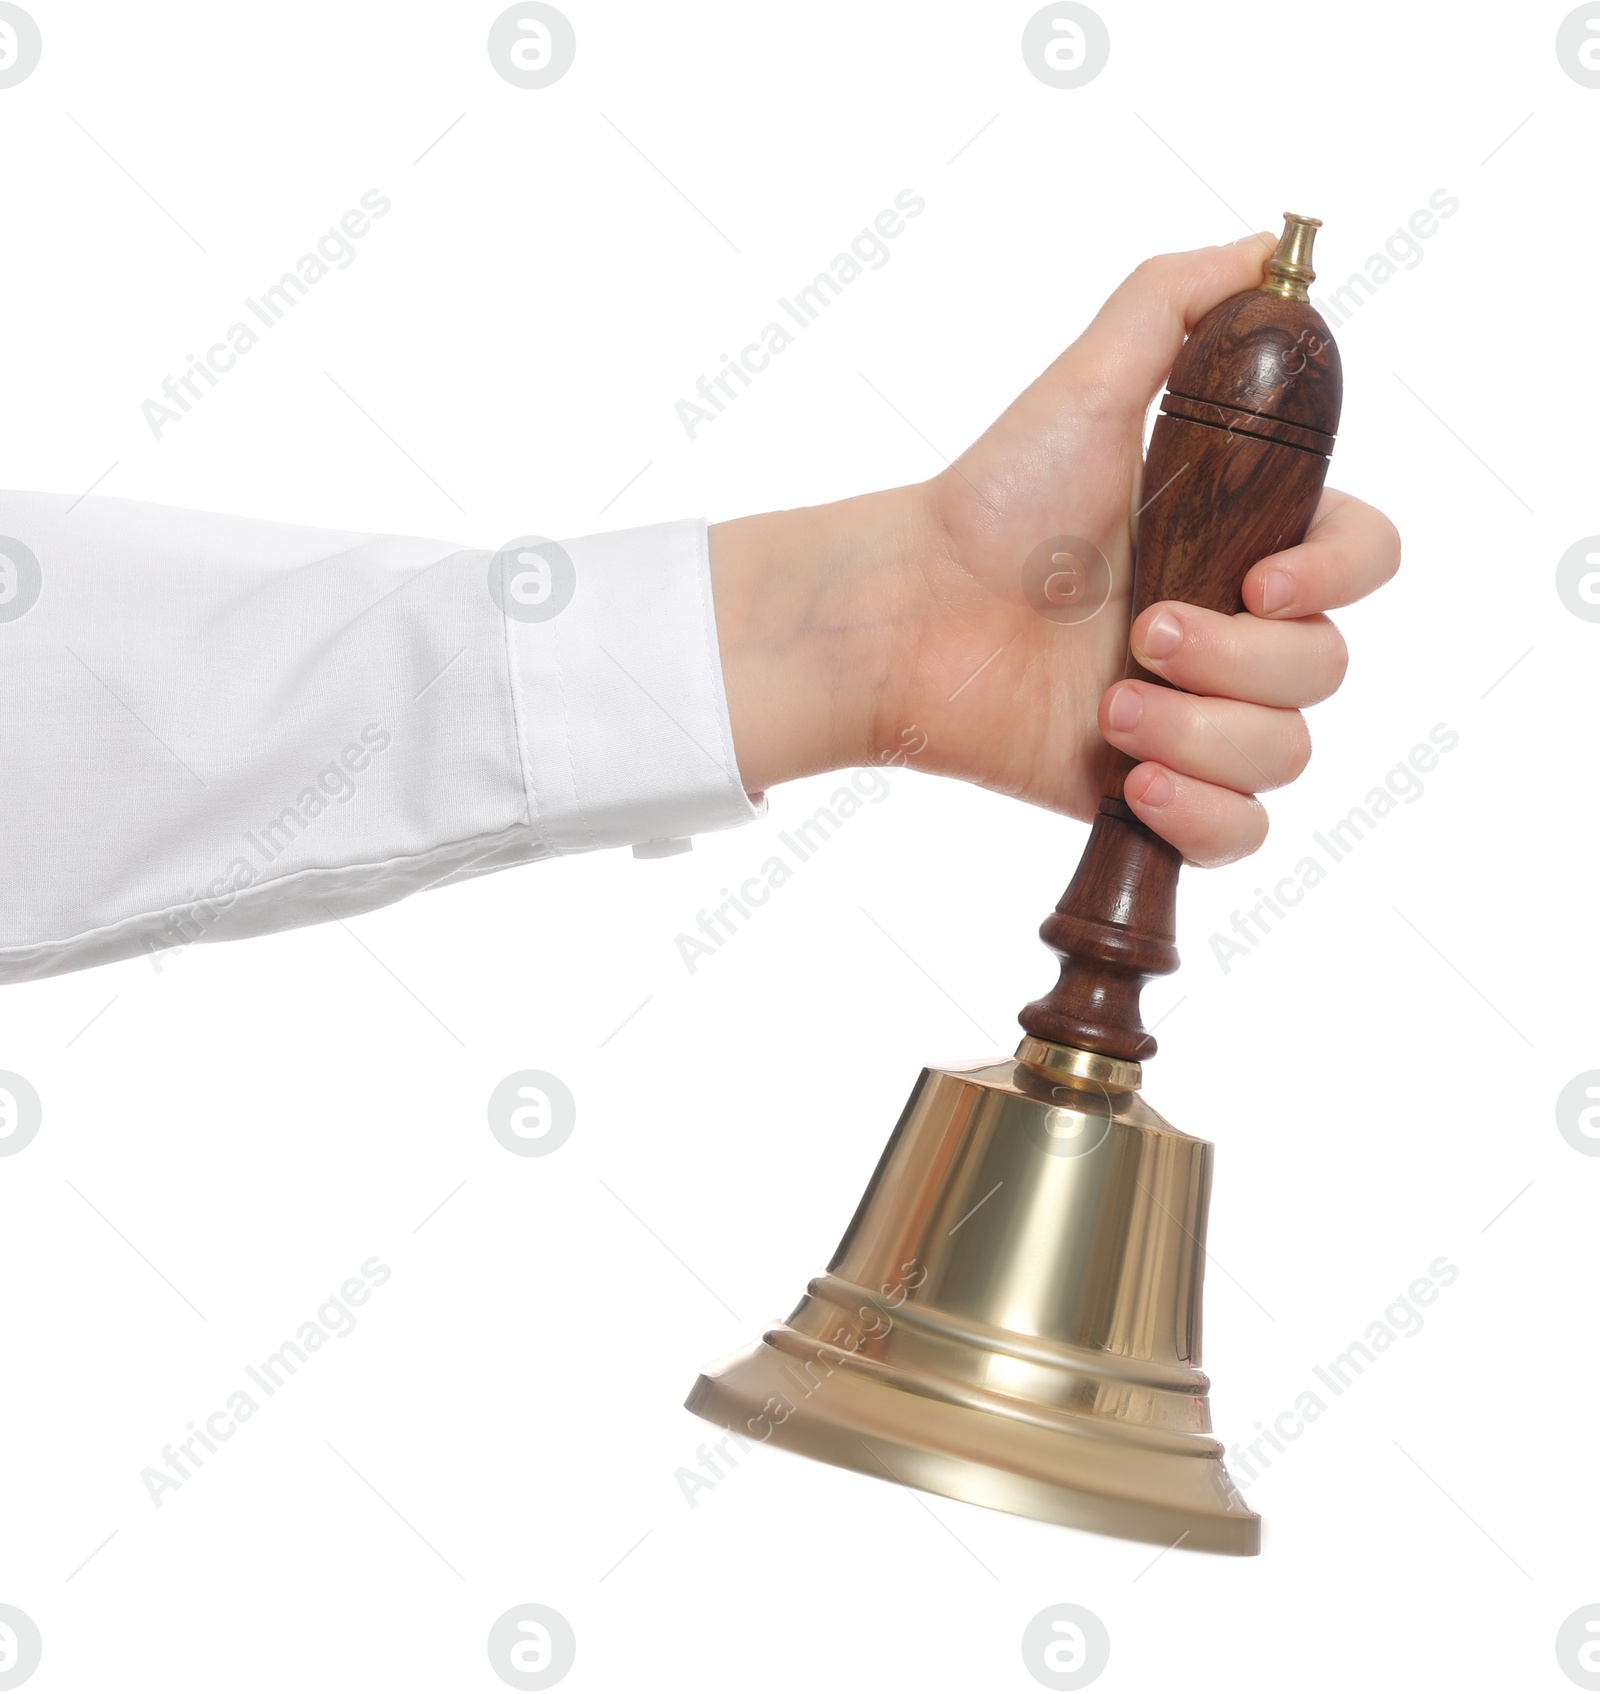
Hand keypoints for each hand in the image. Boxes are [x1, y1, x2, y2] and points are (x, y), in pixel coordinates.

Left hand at [709, 234, 1399, 865]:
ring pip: (1288, 753)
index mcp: (1240, 540)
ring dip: (1206, 735)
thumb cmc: (992, 503)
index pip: (1363, 560)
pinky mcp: (1152, 793)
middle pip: (1327, 668)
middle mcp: (1231, 631)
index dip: (1336, 575)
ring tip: (1112, 710)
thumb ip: (1173, 305)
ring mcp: (1194, 717)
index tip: (1260, 577)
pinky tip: (1134, 781)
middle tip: (1141, 636)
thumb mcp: (1086, 385)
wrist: (907, 613)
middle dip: (1240, 660)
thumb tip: (1267, 249)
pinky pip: (1240, 836)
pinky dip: (1204, 818)